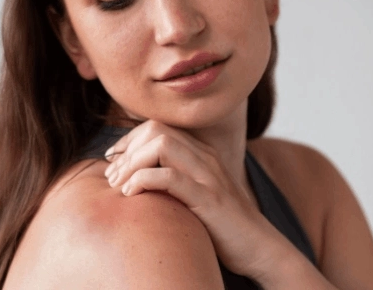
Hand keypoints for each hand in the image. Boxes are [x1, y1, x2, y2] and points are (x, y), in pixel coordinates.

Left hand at [102, 120, 293, 278]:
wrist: (260, 247)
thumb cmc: (221, 225)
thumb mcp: (193, 194)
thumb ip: (171, 179)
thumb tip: (131, 177)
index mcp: (200, 153)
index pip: (155, 126)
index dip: (127, 141)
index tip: (113, 163)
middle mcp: (204, 157)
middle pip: (155, 130)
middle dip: (126, 150)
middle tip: (112, 177)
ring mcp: (208, 176)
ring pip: (161, 146)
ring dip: (131, 164)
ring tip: (119, 186)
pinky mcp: (209, 199)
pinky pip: (170, 177)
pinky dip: (143, 181)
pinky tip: (131, 195)